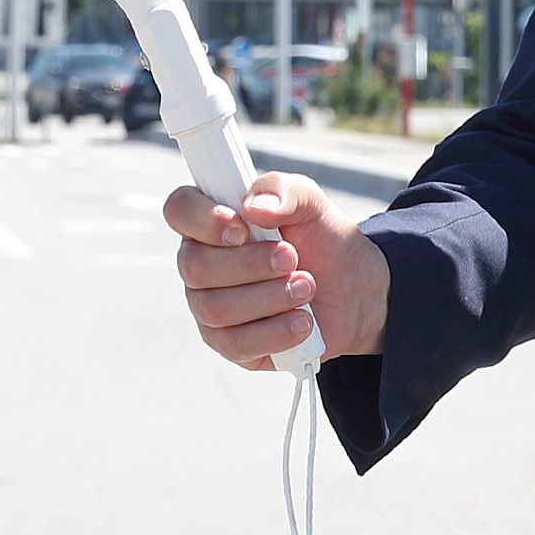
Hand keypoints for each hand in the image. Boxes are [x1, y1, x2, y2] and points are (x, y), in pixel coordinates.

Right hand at [164, 172, 388, 369]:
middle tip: (293, 258)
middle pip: (194, 267)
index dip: (203, 219)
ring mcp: (210, 307)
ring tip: (307, 288)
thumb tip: (253, 207)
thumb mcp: (311, 203)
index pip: (179, 210)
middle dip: (250, 264)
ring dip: (269, 297)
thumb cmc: (321, 242)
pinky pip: (236, 344)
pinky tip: (303, 322)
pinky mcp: (231, 344)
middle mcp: (201, 264)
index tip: (244, 228)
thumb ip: (281, 191)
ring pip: (215, 308)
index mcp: (212, 221)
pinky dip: (276, 331)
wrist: (355, 291)